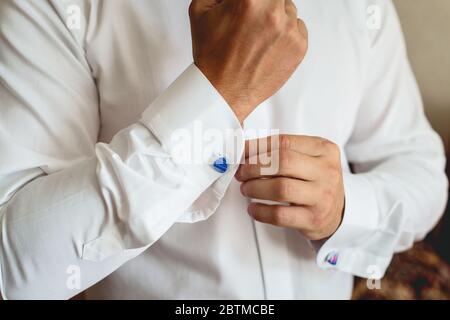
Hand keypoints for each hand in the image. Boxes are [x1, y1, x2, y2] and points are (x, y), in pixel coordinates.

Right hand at [189, 0, 307, 121]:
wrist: (222, 91)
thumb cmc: (212, 56)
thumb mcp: (200, 11)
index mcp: (249, 0)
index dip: (251, 2)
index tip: (249, 7)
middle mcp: (272, 13)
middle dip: (264, 4)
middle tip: (250, 19)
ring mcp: (288, 30)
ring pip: (289, 9)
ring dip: (276, 17)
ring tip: (258, 36)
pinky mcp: (299, 47)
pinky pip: (299, 28)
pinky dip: (287, 33)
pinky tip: (268, 46)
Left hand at [235, 135, 344, 240]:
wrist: (337, 211)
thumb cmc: (315, 180)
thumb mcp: (307, 158)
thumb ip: (281, 150)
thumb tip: (244, 150)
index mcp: (324, 150)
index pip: (284, 142)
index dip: (257, 147)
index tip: (241, 152)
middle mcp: (326, 171)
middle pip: (282, 163)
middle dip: (254, 167)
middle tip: (242, 173)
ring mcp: (321, 196)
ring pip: (280, 189)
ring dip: (255, 188)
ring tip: (246, 189)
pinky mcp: (314, 219)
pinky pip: (280, 215)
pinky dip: (260, 212)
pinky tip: (253, 208)